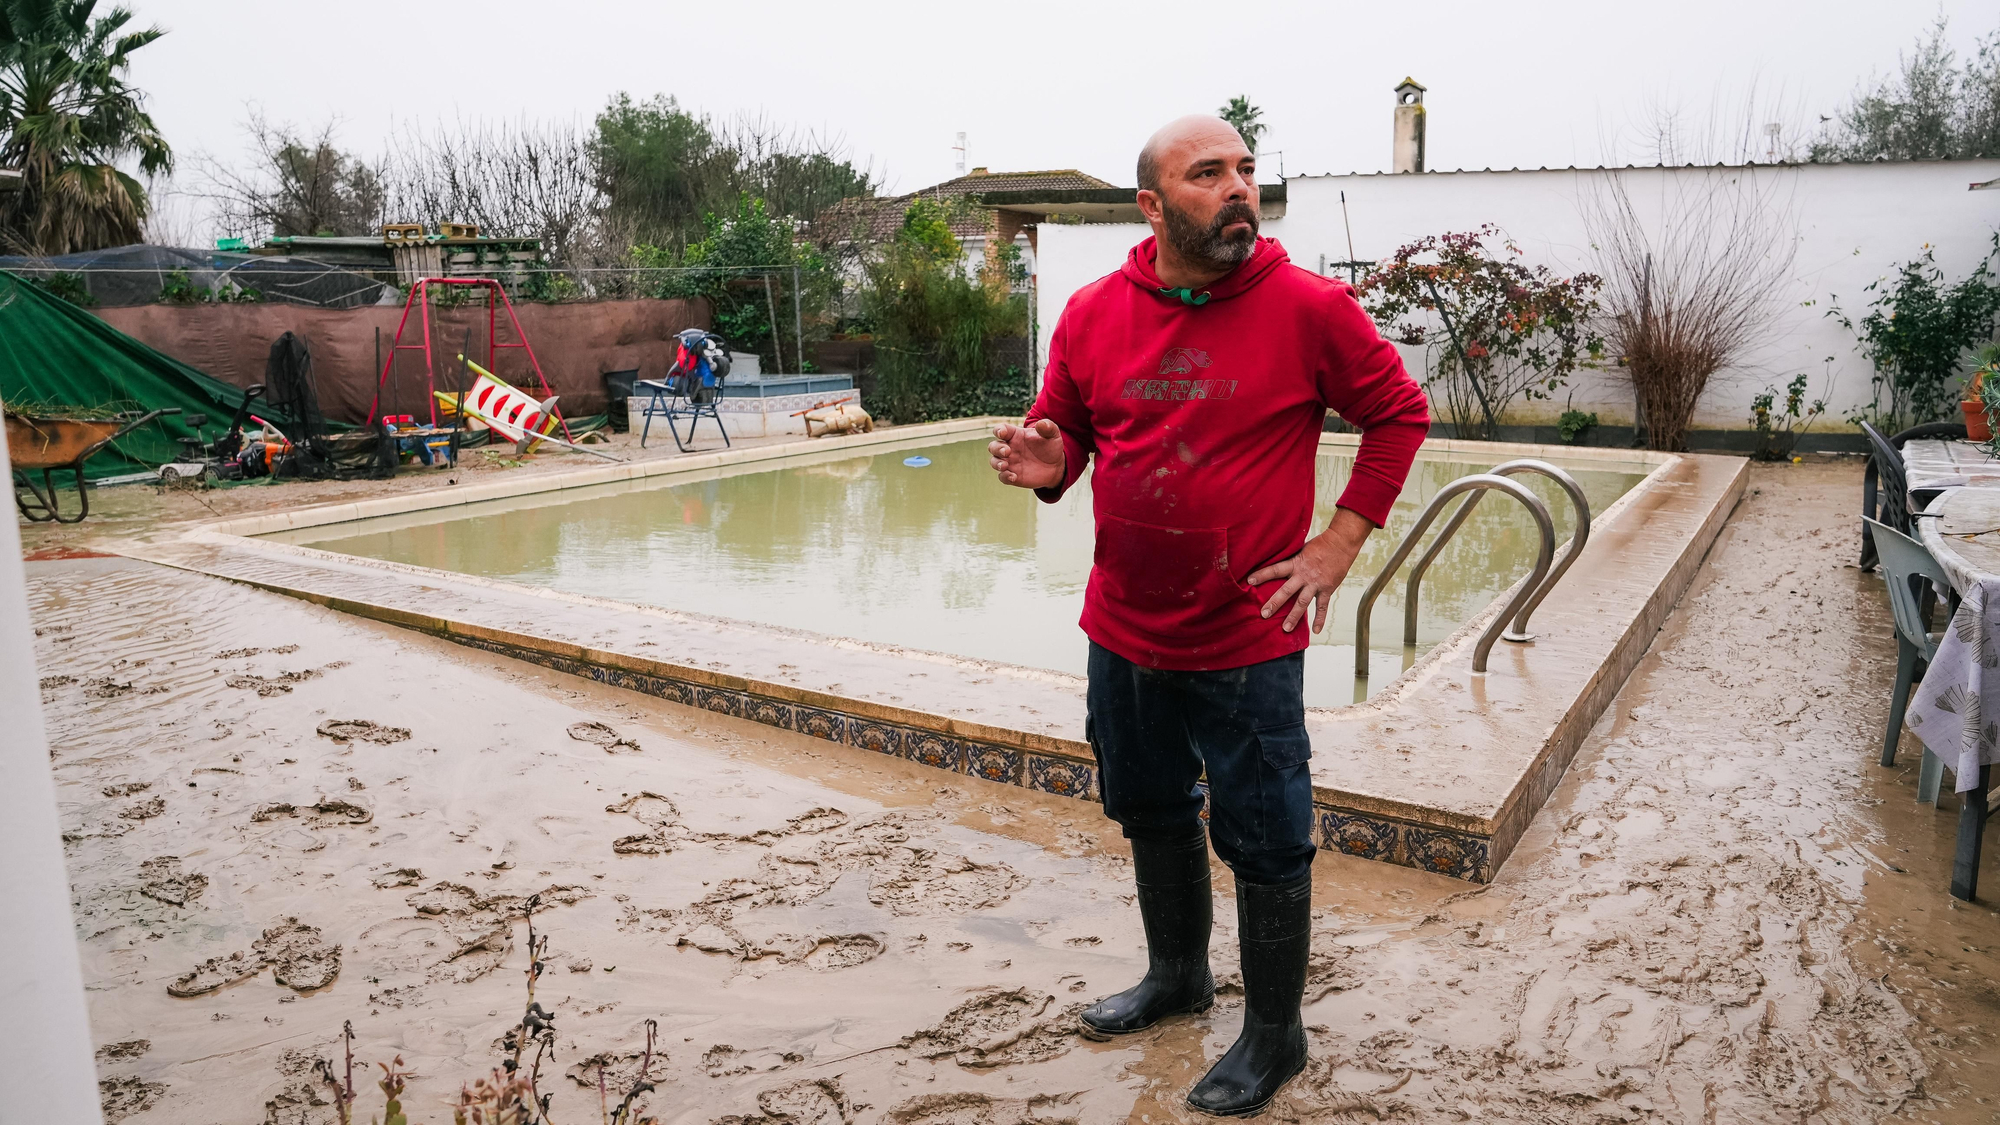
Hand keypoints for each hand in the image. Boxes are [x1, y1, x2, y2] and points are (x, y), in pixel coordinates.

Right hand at [990, 418, 1065, 488]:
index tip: (1002, 433)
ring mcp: (1010, 462)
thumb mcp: (1053, 435)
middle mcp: (1009, 448)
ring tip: (1005, 465)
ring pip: (994, 461)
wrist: (1056, 467)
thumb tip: (1041, 424)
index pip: (1001, 429)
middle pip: (993, 446)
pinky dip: (1005, 477)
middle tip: (1007, 452)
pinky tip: (1013, 477)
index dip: (998, 430)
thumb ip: (1048, 427)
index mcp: (1016, 435)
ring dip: (997, 463)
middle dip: (997, 448)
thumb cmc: (1051, 447)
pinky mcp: (1013, 476)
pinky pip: (1003, 477)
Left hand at [1247, 508, 1373, 633]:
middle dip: (1274, 603)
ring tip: (1285, 628)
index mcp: (1296, 563)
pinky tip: (1316, 631)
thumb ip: (1290, 558)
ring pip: (1303, 602)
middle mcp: (1304, 575)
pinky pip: (1322, 606)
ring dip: (1294, 616)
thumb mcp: (1301, 548)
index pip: (1275, 569)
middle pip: (1287, 591)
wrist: (1341, 543)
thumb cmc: (1320, 544)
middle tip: (1264, 614)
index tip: (1249, 581)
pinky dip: (1320, 619)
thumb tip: (1275, 562)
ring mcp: (1316, 583)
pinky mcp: (1327, 589)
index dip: (1262, 575)